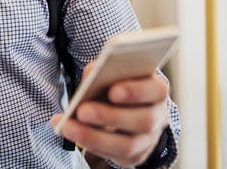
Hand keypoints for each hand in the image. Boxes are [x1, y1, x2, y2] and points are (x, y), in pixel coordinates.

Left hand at [51, 62, 169, 166]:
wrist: (124, 108)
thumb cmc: (116, 84)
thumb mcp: (111, 73)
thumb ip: (103, 69)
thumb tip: (91, 75)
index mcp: (156, 90)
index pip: (156, 90)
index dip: (136, 91)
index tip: (112, 91)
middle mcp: (157, 116)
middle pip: (144, 120)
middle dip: (110, 116)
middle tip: (82, 110)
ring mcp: (148, 139)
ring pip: (128, 145)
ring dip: (95, 136)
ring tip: (69, 126)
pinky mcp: (134, 155)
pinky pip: (114, 155)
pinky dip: (90, 145)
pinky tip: (71, 133)